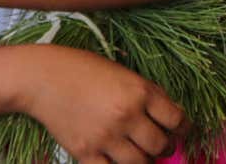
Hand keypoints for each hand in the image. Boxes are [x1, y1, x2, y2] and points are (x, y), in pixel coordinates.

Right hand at [20, 46, 184, 163]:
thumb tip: (169, 118)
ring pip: (139, 163)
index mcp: (140, 92)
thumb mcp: (125, 74)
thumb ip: (147, 96)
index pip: (176, 120)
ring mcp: (105, 136)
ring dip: (145, 161)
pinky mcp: (84, 151)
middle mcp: (126, 115)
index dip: (184, 129)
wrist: (42, 78)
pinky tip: (117, 160)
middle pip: (160, 145)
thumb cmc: (84, 70)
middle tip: (163, 146)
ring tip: (142, 154)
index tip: (182, 131)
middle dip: (166, 147)